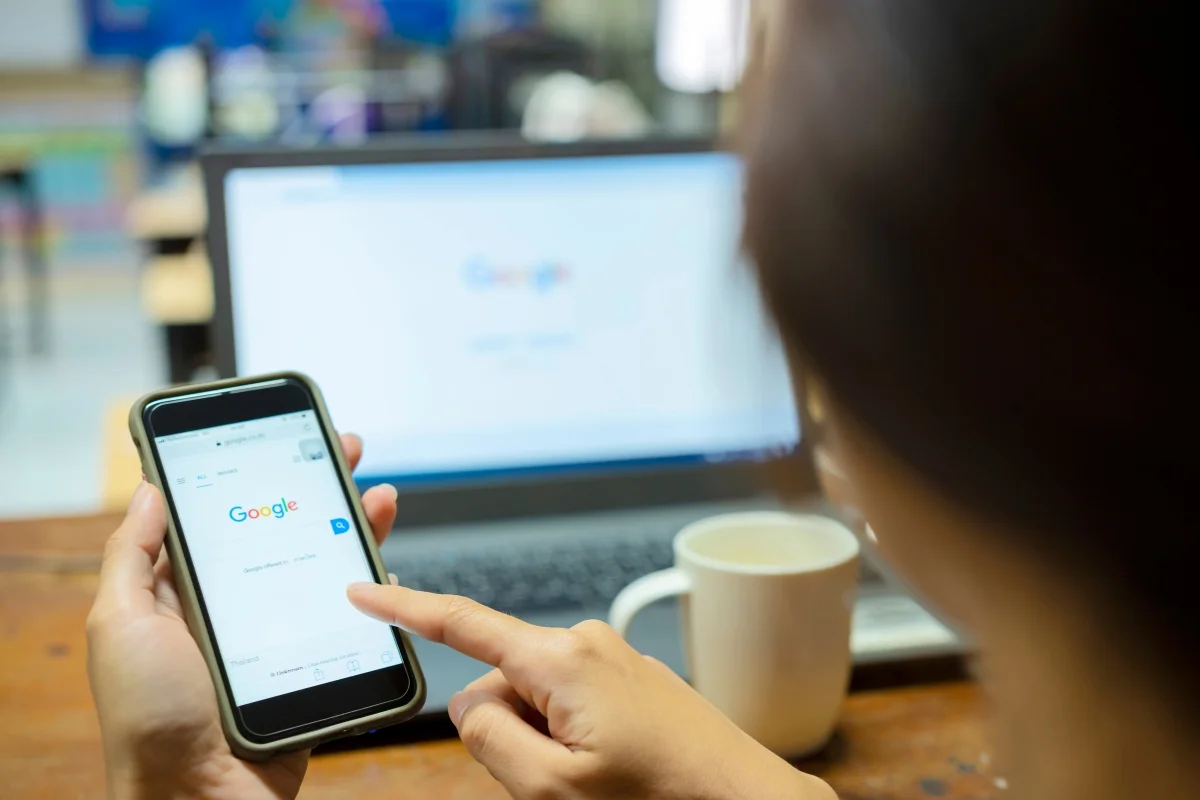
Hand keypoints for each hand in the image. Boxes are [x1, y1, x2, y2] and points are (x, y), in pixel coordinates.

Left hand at [87, 434, 397, 799]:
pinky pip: (352, 619)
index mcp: (188, 593)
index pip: (229, 515)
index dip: (259, 473)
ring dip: (356, 527)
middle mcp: (238, 608)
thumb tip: (150, 490)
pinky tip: (385, 563)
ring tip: (381, 496)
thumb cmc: (149, 718)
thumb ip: (132, 557)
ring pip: (326, 568)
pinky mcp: (316, 665)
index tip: (286, 437)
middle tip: (350, 449)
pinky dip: (375, 588)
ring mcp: (281, 636)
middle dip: (320, 487)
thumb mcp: (118, 625)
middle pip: (288, 531)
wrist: (201, 799)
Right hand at [346, 587, 836, 799]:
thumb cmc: (661, 798)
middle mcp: (585, 643)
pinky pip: (572, 704)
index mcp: (560, 659)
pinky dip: (573, 738)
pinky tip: (613, 770)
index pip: (462, 624)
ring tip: (599, 779)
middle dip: (510, 731)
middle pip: (501, 683)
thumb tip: (472, 703)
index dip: (404, 608)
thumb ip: (490, 738)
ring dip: (546, 742)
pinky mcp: (629, 678)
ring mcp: (611, 659)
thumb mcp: (552, 789)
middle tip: (561, 781)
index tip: (361, 592)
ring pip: (538, 700)